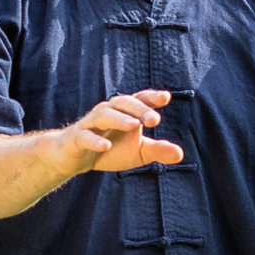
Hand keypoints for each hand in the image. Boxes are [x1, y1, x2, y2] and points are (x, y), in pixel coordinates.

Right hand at [57, 90, 183, 175]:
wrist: (73, 157)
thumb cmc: (111, 149)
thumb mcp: (138, 152)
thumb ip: (158, 150)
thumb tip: (181, 154)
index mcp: (124, 112)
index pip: (139, 99)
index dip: (151, 97)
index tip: (165, 98)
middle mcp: (107, 112)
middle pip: (123, 103)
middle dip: (139, 109)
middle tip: (154, 120)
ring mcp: (90, 124)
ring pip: (104, 115)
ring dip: (119, 119)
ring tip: (133, 126)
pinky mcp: (76, 139)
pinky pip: (85, 136)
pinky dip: (95, 140)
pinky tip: (105, 146)